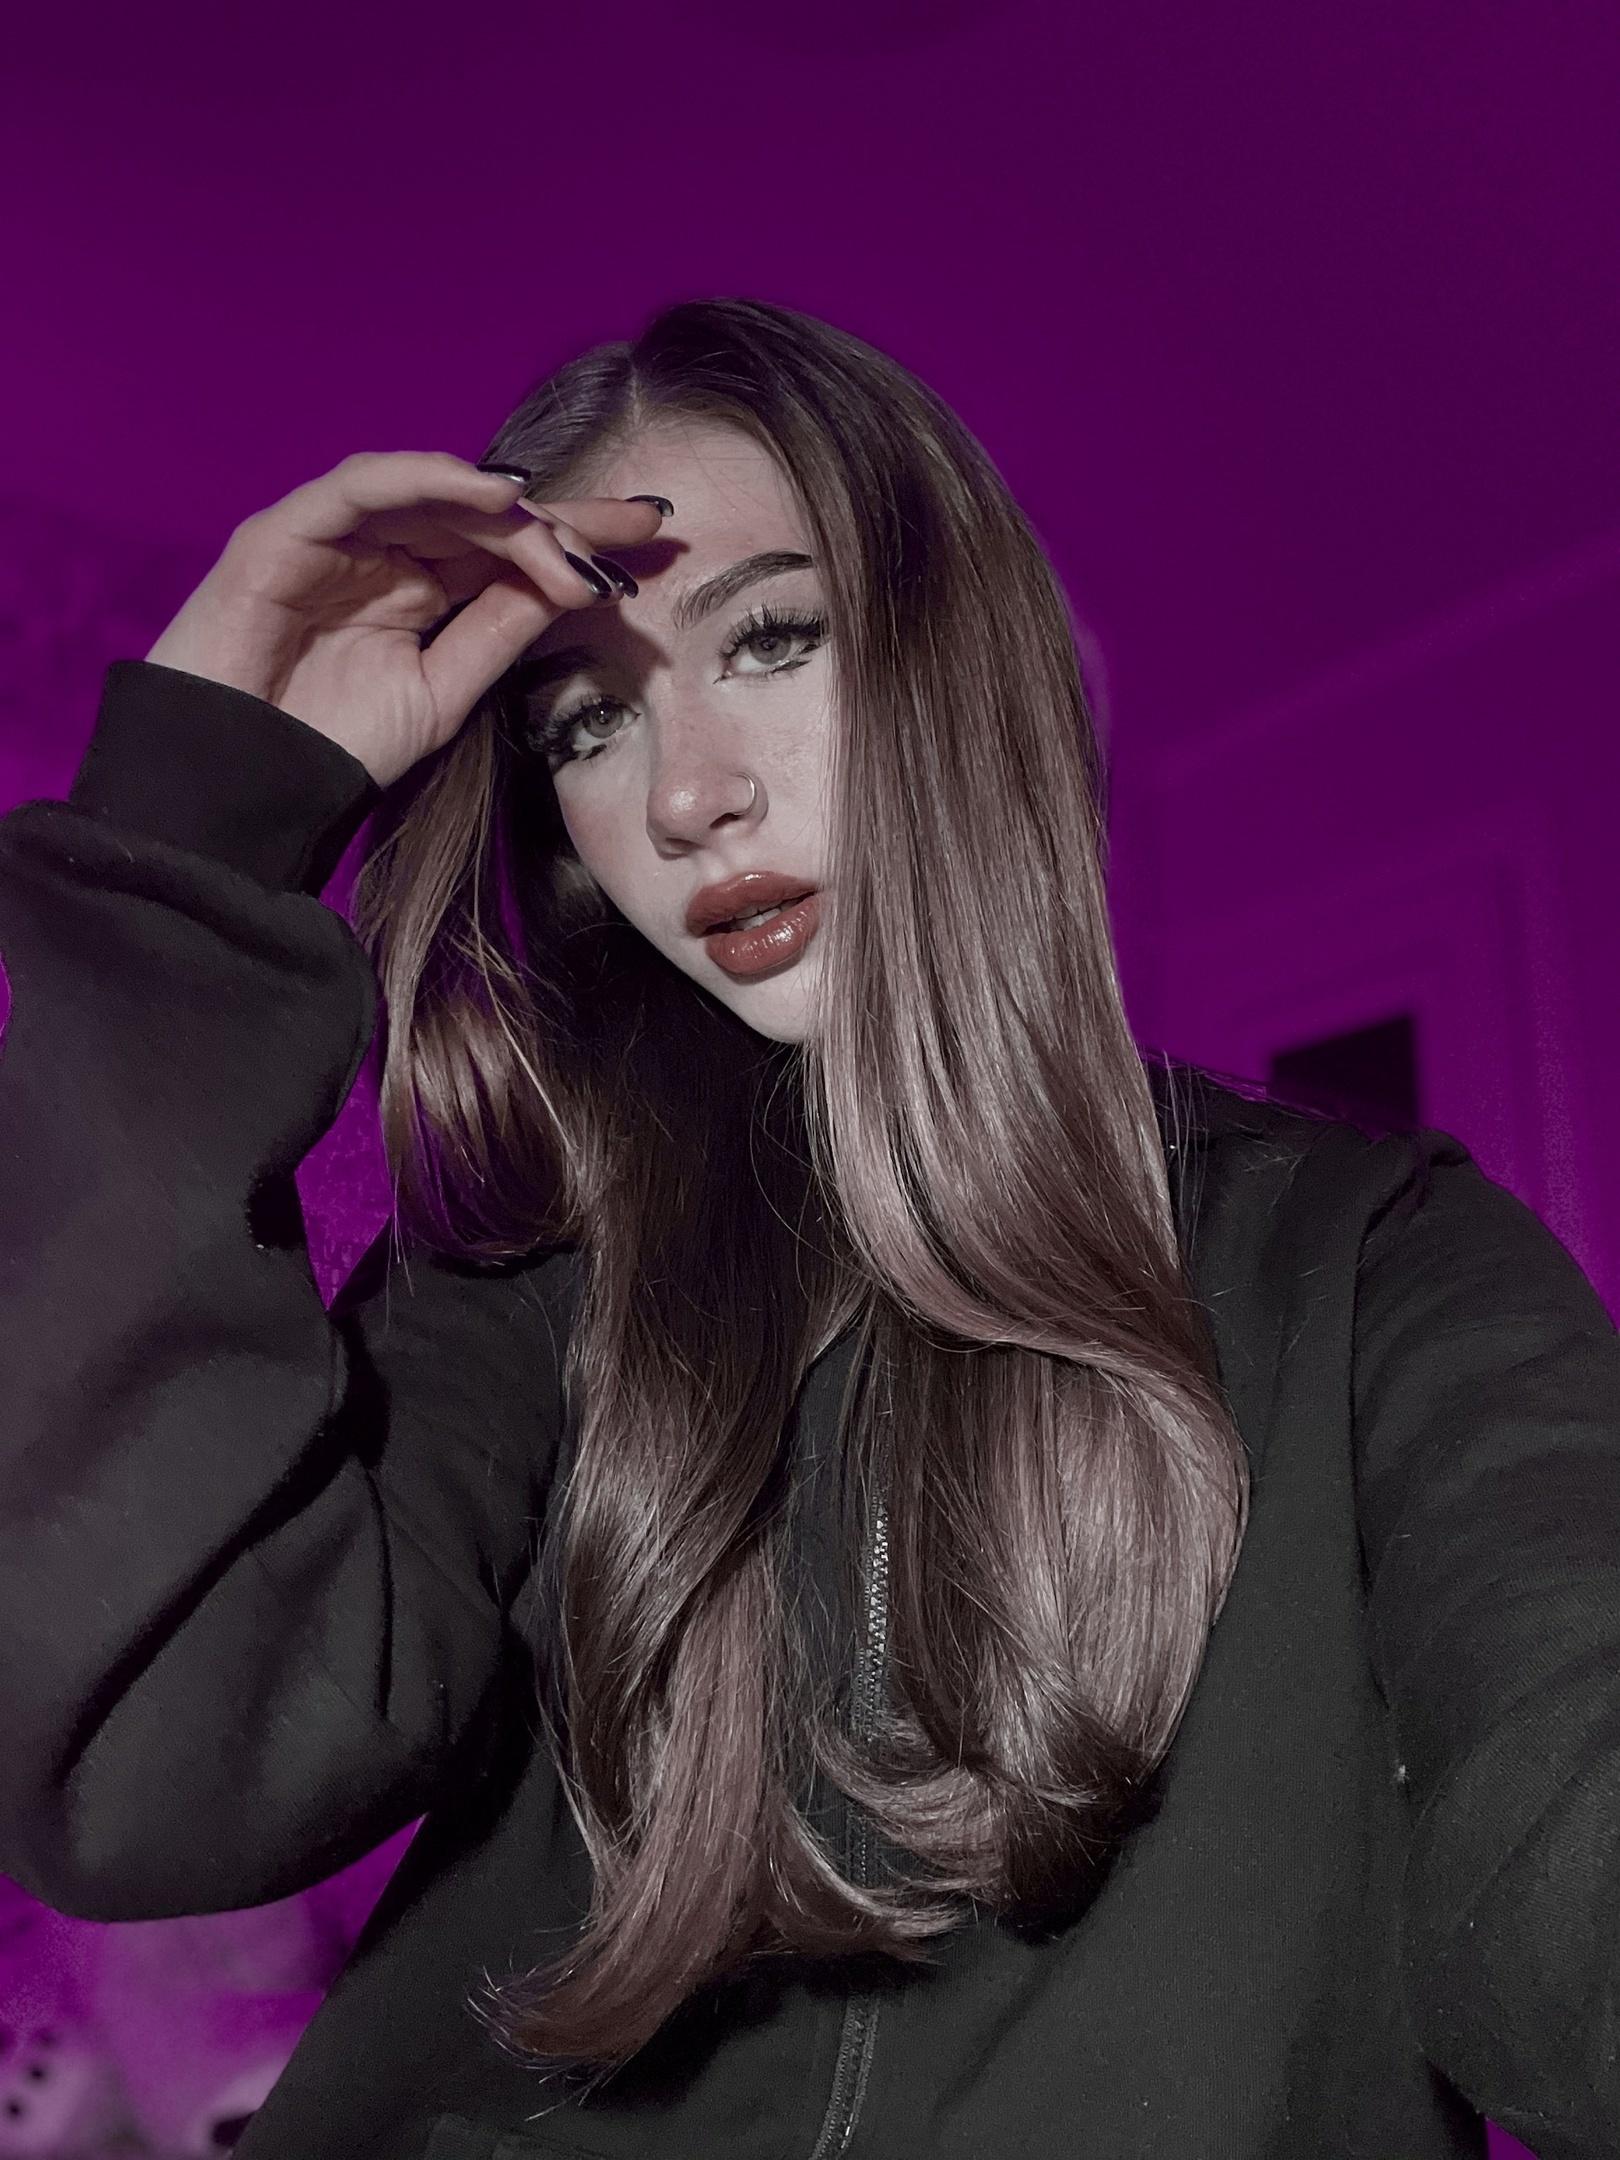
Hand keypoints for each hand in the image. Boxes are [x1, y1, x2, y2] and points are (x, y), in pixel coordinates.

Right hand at [145, 450, 662, 789]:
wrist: (242, 786)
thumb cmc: (334, 747)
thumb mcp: (445, 691)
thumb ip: (501, 631)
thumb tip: (580, 584)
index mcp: (418, 590)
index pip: (508, 550)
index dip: (578, 542)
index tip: (656, 542)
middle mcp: (381, 552)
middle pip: (485, 514)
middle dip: (565, 519)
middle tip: (638, 526)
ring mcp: (334, 536)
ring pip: (436, 495)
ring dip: (510, 510)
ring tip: (571, 532)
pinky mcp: (285, 530)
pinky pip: (365, 487)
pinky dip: (430, 480)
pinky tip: (494, 495)